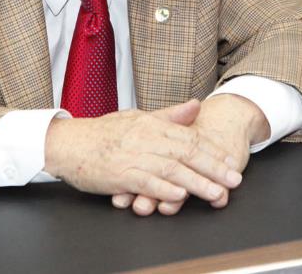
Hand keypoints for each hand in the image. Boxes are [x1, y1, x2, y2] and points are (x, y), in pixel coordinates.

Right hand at [43, 99, 242, 215]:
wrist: (67, 143)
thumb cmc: (103, 132)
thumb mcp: (138, 117)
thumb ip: (169, 115)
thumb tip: (196, 105)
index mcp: (152, 124)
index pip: (190, 137)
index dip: (213, 150)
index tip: (230, 161)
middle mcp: (146, 138)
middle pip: (187, 153)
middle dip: (214, 168)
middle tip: (234, 180)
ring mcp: (133, 156)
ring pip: (171, 170)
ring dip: (196, 183)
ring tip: (216, 193)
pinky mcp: (119, 174)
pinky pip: (145, 182)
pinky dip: (163, 190)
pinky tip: (180, 196)